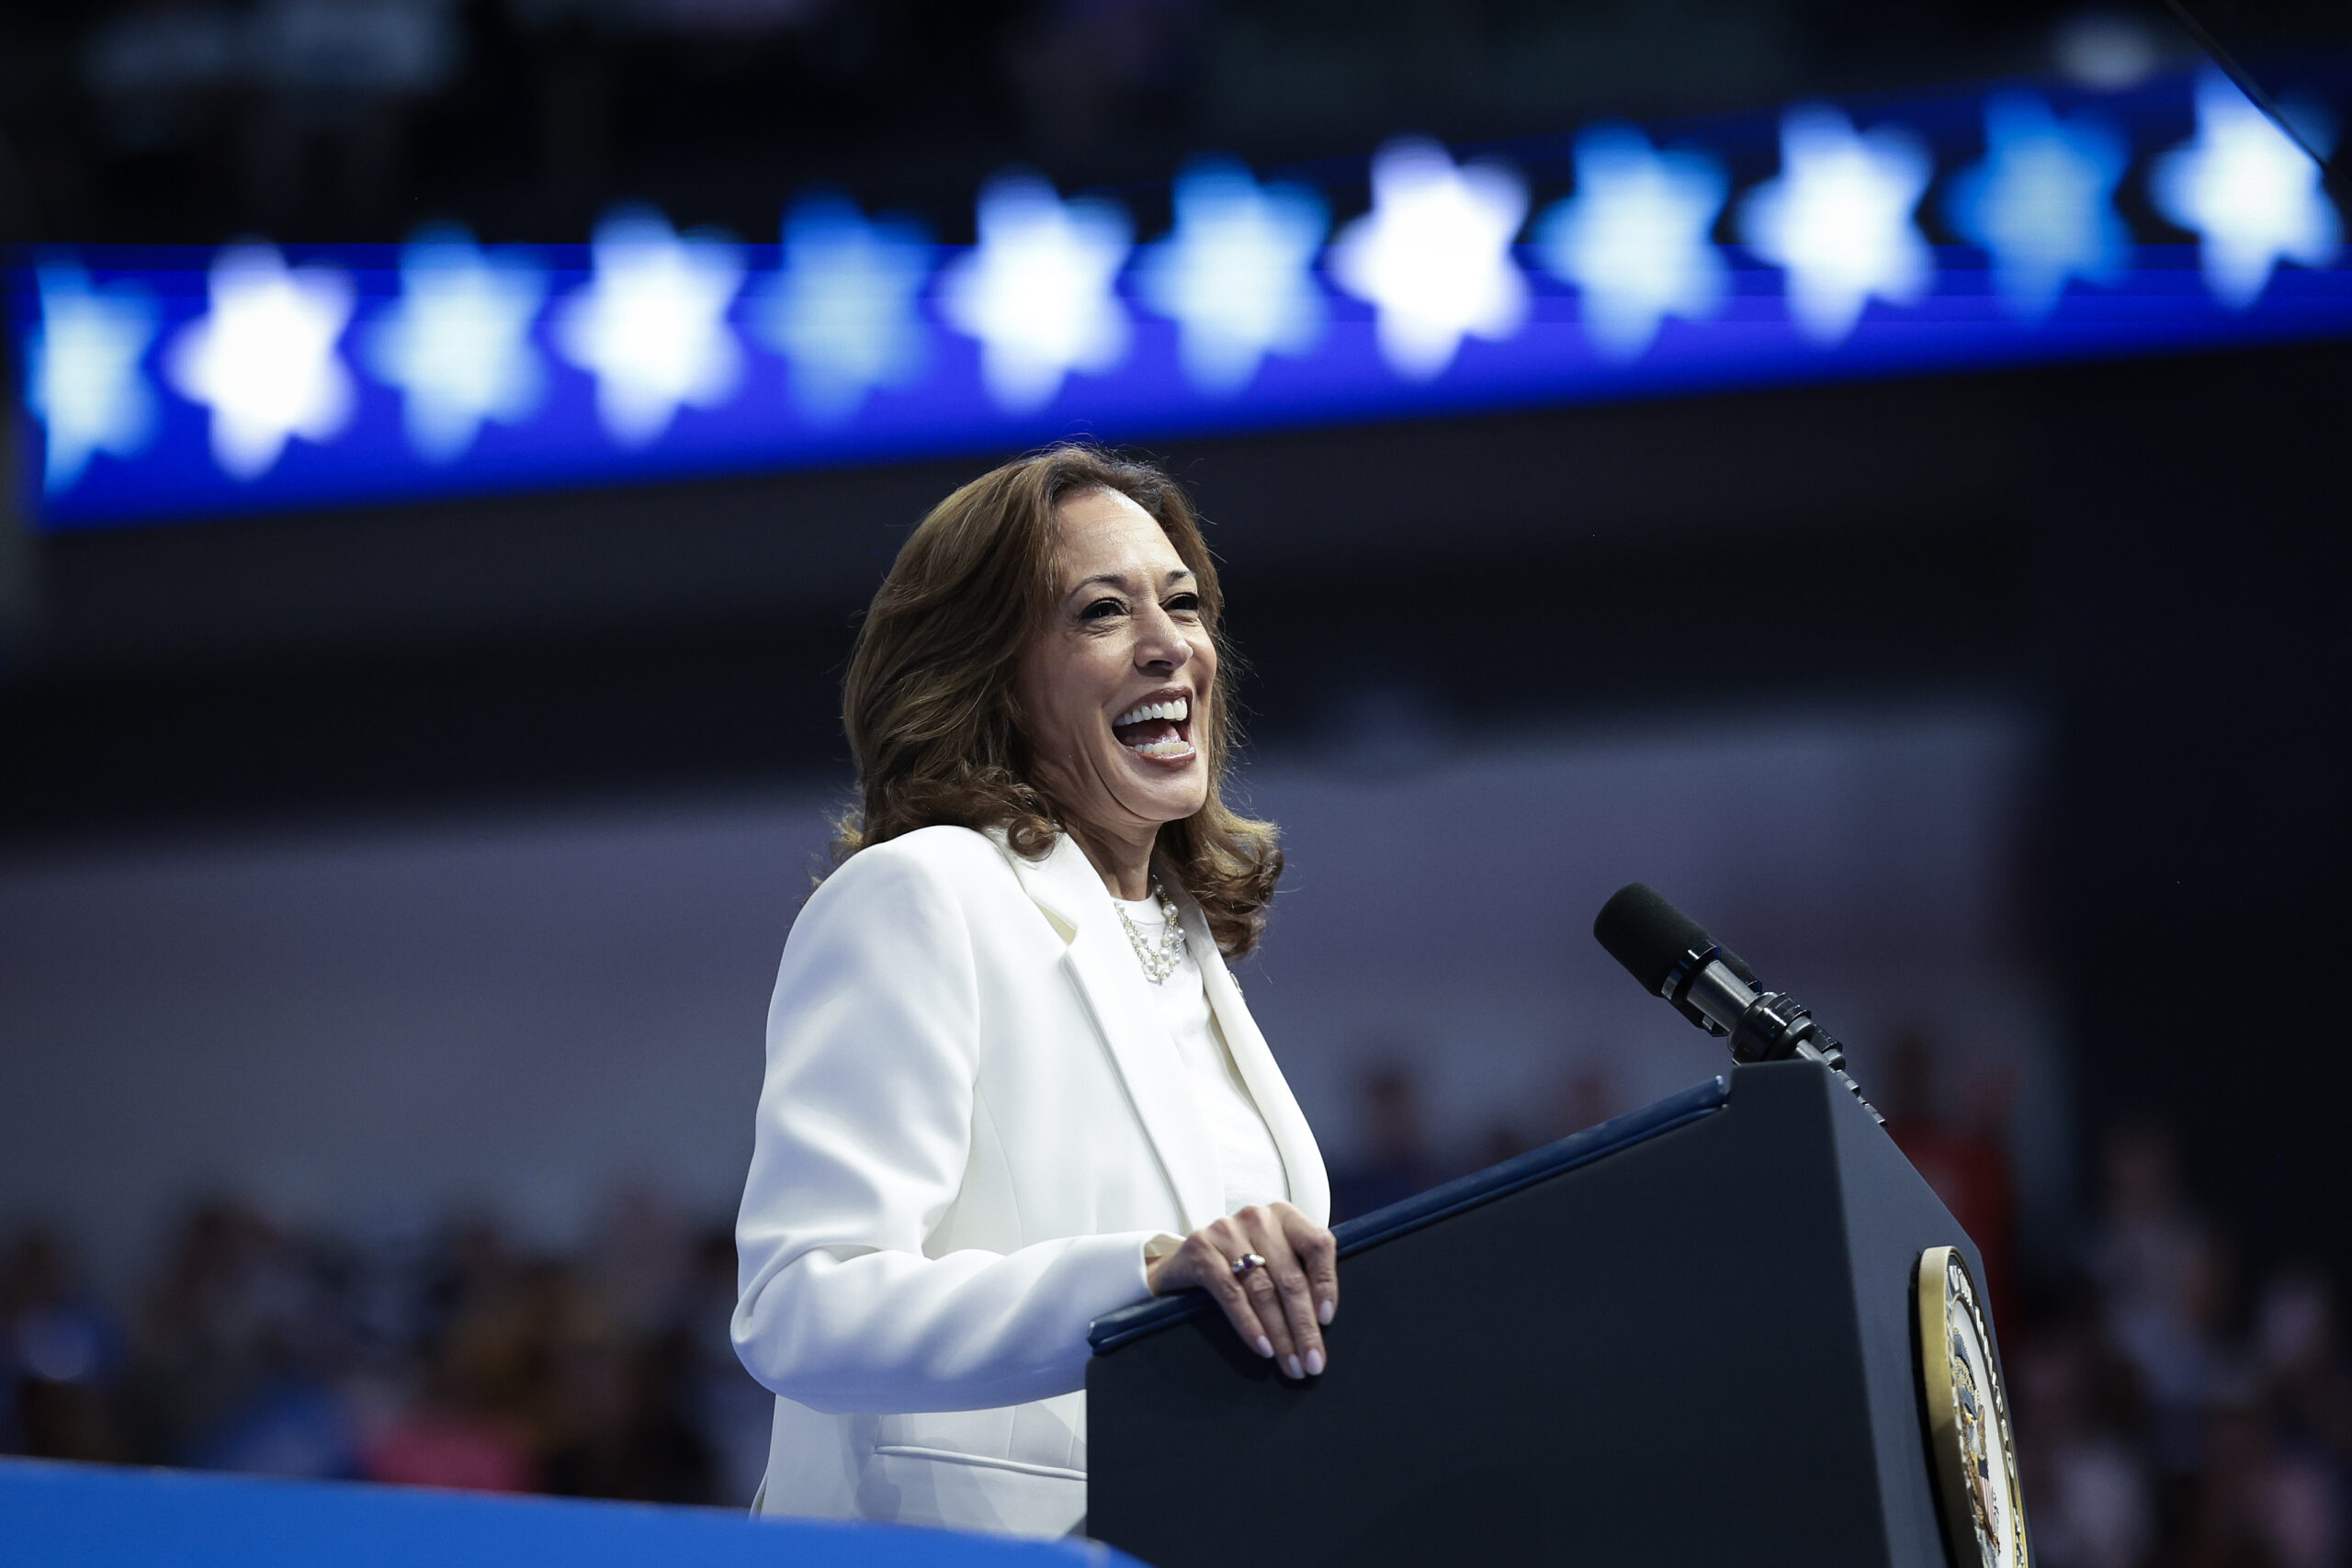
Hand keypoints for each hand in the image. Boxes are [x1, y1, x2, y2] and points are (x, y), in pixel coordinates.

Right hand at [1145, 1202, 1337, 1380]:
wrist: (1183, 1263)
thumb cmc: (1239, 1264)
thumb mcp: (1273, 1258)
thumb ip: (1300, 1274)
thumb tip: (1324, 1323)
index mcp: (1284, 1216)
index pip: (1317, 1244)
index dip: (1326, 1283)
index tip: (1327, 1320)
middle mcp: (1258, 1217)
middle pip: (1290, 1277)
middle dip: (1304, 1326)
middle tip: (1312, 1363)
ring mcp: (1227, 1230)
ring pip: (1263, 1289)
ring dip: (1280, 1334)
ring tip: (1290, 1364)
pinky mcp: (1201, 1249)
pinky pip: (1231, 1293)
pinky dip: (1249, 1325)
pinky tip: (1262, 1348)